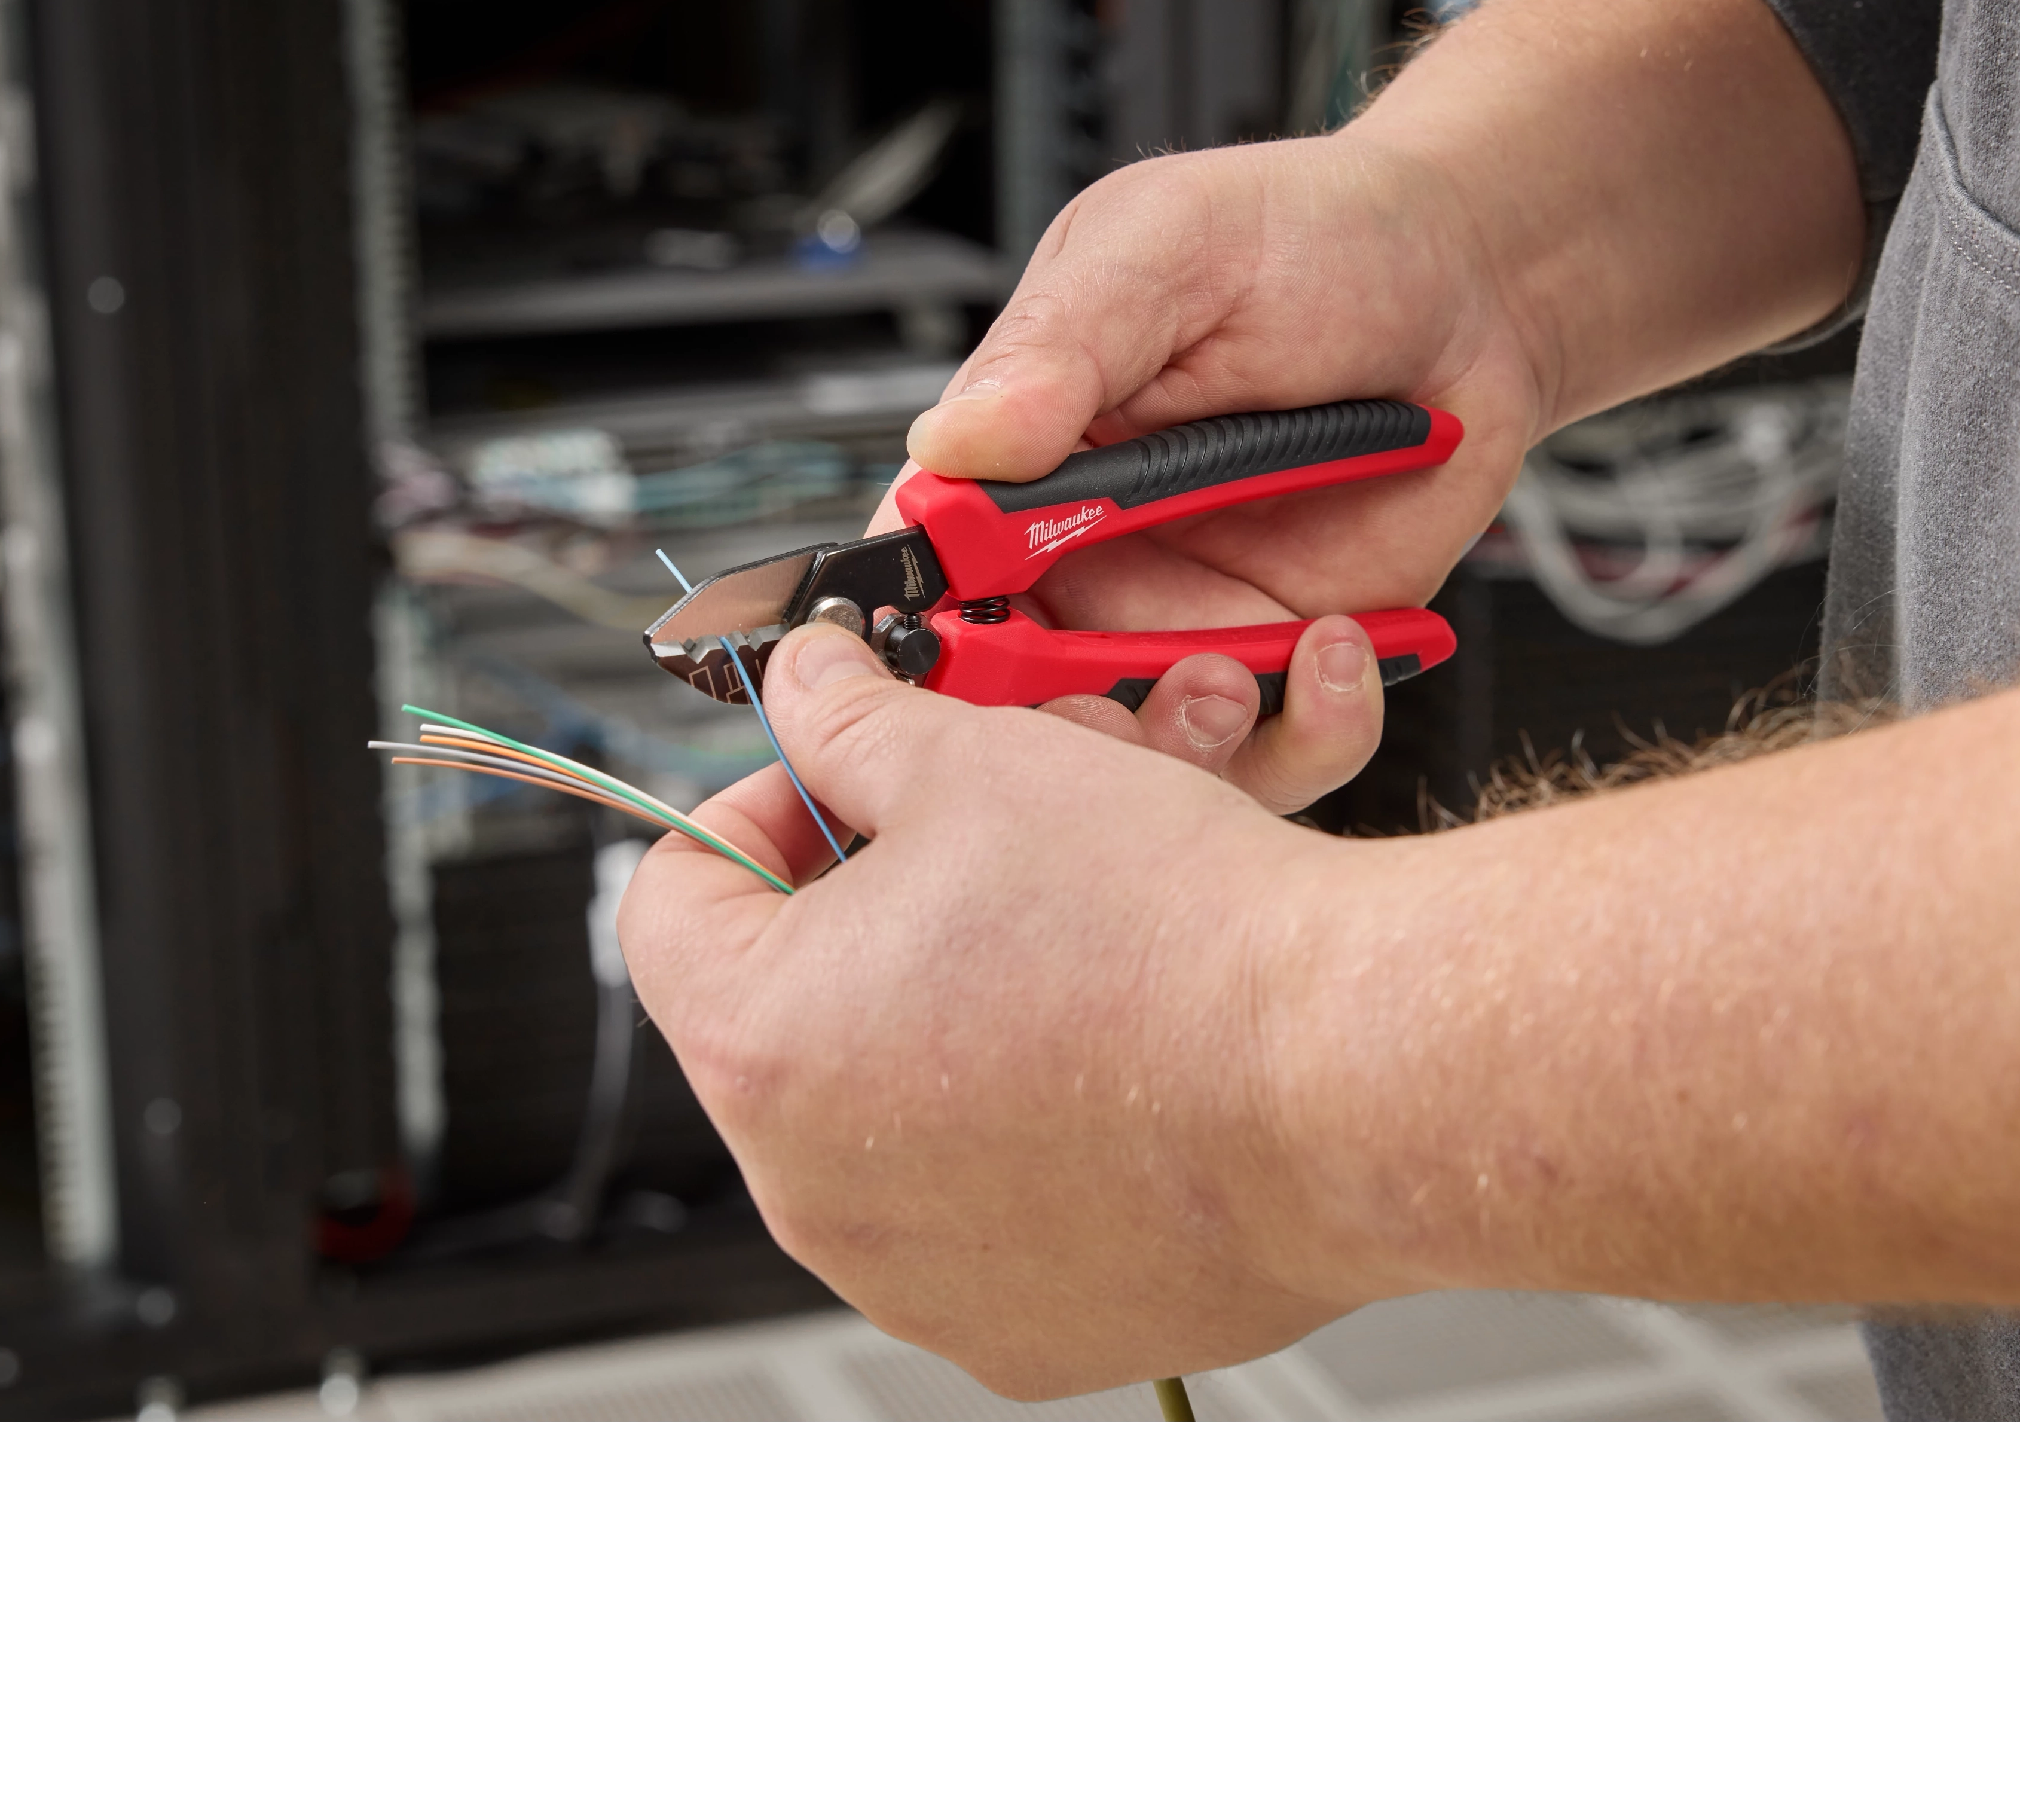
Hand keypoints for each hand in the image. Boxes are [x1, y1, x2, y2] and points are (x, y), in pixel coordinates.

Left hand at [618, 621, 1365, 1394]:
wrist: (1349, 1075)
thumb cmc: (1176, 935)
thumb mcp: (978, 764)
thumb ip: (850, 720)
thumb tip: (807, 687)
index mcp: (763, 1044)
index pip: (670, 903)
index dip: (755, 810)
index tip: (836, 787)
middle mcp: (814, 1190)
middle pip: (778, 1014)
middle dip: (860, 914)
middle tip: (966, 856)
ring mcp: (912, 1277)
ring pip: (881, 1116)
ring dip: (940, 1022)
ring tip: (1061, 955)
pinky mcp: (1023, 1332)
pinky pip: (976, 1214)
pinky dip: (1017, 1138)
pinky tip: (1109, 1067)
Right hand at [864, 131, 1522, 808]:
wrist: (1471, 285)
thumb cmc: (1311, 238)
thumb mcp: (1167, 249)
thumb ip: (1061, 345)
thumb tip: (953, 442)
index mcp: (1021, 453)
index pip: (928, 562)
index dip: (926, 626)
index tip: (967, 648)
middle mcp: (1089, 554)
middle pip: (1017, 691)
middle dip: (1054, 718)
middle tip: (1103, 700)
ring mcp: (1186, 616)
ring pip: (1142, 747)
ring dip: (1181, 738)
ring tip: (1234, 676)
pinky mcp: (1286, 655)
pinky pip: (1277, 748)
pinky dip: (1310, 729)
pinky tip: (1341, 650)